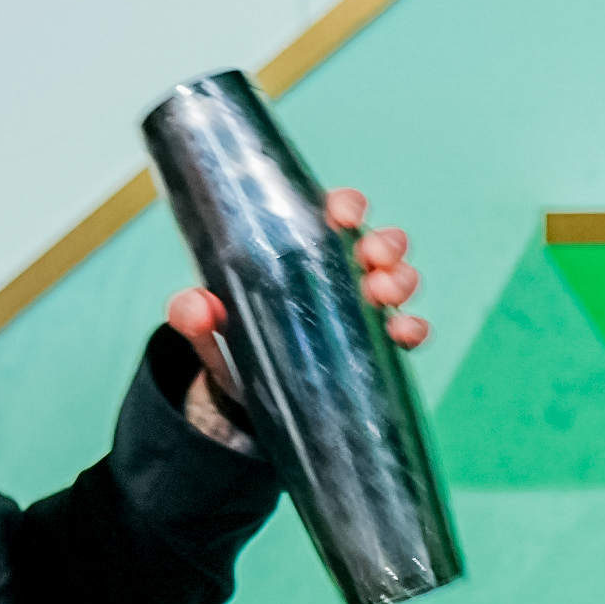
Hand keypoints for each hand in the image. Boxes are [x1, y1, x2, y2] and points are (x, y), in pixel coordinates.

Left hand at [168, 186, 427, 403]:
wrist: (241, 398)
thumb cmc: (229, 339)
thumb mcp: (204, 325)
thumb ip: (192, 313)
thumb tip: (196, 306)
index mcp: (301, 250)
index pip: (333, 213)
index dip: (346, 205)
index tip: (343, 215)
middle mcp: (339, 273)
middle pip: (377, 242)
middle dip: (385, 244)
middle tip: (372, 260)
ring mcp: (359, 309)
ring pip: (399, 279)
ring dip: (401, 280)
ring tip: (384, 294)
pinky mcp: (371, 345)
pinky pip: (406, 330)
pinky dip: (412, 328)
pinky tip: (402, 332)